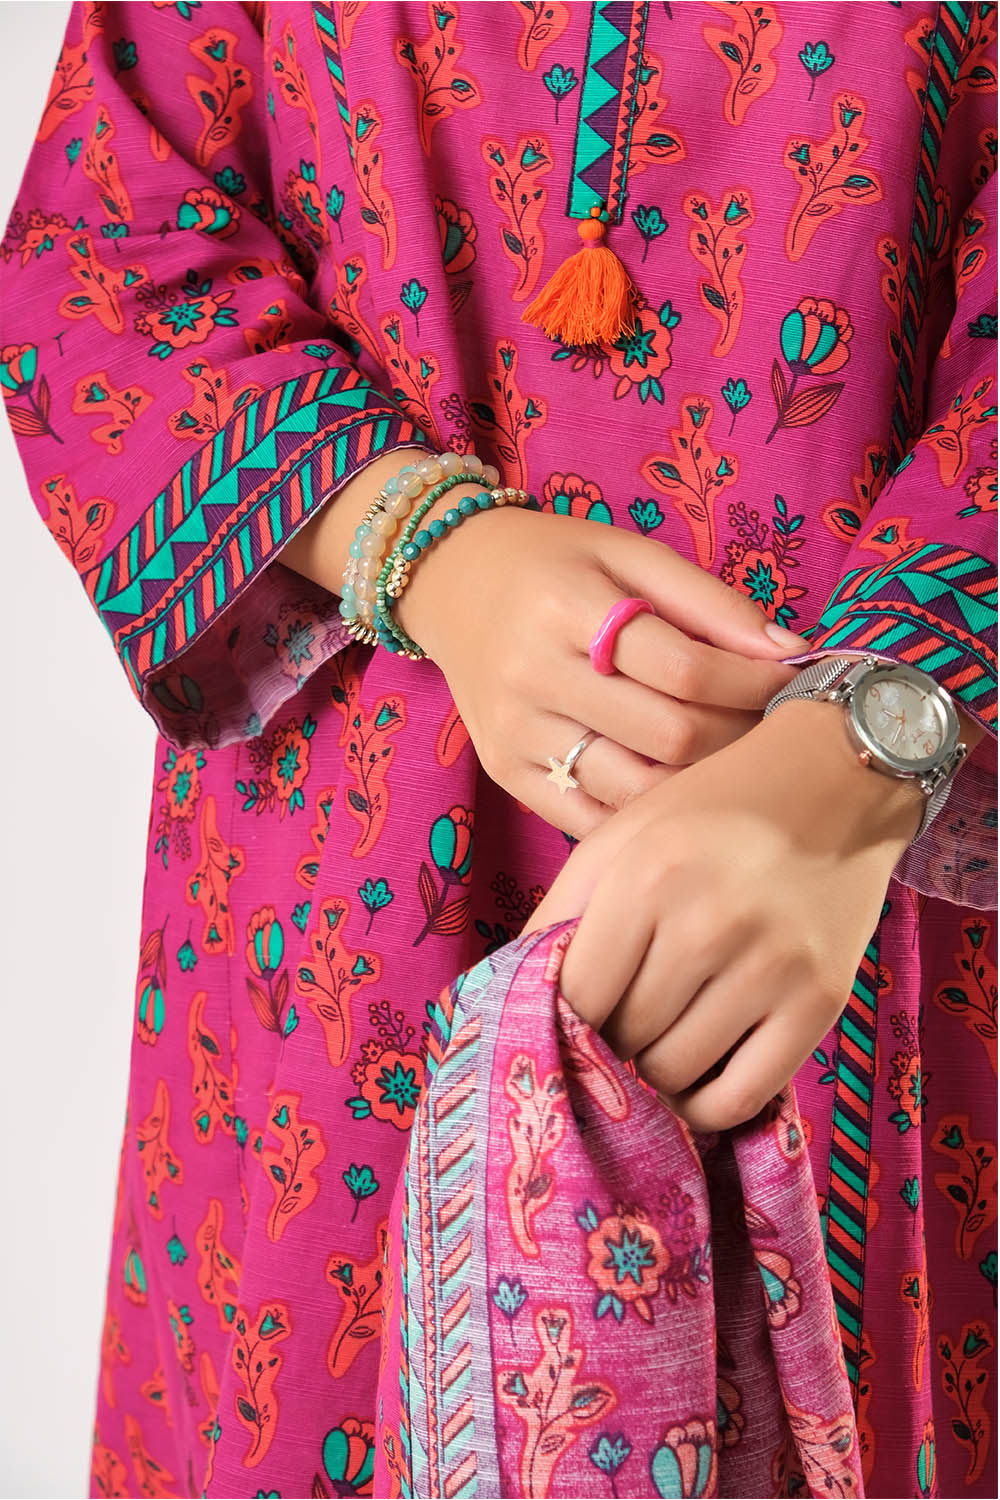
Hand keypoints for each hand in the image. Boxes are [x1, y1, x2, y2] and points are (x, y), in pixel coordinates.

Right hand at [396, 502, 811, 839]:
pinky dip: (643, 813)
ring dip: (698, 782)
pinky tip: (672, 787)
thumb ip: (710, 602)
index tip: (790, 680)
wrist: (450, 581)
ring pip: (635, 789)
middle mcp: (532, 674)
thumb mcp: (629, 553)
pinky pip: (591, 820)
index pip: (684, 668)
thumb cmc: (554, 563)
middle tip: (766, 723)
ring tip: (727, 755)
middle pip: (667, 735)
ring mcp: (515, 733)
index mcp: (567, 606)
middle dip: (737, 735)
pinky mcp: (505, 772)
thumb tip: (790, 653)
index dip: (753, 683)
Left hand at [521, 698, 925, 1132]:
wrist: (840, 779)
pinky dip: (707, 1106)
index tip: (563, 1023)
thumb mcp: (622, 835)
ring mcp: (771, 968)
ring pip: (678, 1074)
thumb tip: (510, 991)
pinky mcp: (821, 1002)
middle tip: (613, 1032)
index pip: (577, 998)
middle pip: (626, 1039)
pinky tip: (695, 1080)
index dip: (561, 1022)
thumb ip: (562, 909)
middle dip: (608, 1045)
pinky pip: (743, 1097)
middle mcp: (708, 925)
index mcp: (646, 878)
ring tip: (653, 1047)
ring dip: (654, 1075)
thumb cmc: (715, 809)